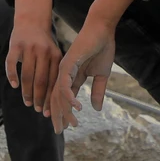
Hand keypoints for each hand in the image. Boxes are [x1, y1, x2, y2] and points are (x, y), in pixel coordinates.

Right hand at [6, 0, 61, 112]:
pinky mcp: (15, 45)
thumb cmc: (43, 44)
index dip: (51, 97)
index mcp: (55, 55)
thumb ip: (54, 72)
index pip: (53, 80)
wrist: (31, 21)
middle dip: (39, 97)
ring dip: (26, 91)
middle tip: (37, 109)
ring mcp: (28, 48)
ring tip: (27, 102)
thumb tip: (56, 99)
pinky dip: (12, 75)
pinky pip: (12, 63)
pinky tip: (14, 85)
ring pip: (27, 75)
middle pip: (40, 80)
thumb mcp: (54, 54)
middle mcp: (43, 51)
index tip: (49, 111)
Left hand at [47, 17, 115, 131]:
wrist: (102, 30)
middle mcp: (64, 75)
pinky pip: (66, 85)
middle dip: (58, 116)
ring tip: (73, 124)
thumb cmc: (102, 48)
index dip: (64, 112)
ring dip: (66, 111)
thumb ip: (98, 91)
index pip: (64, 98)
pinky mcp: (67, 64)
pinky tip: (77, 107)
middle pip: (57, 99)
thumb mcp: (102, 75)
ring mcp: (64, 70)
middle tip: (60, 130)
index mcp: (72, 77)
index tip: (65, 126)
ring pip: (60, 95)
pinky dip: (70, 97)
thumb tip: (96, 108)